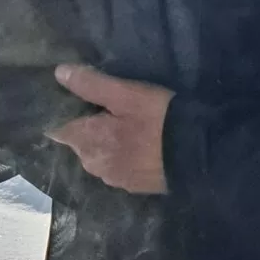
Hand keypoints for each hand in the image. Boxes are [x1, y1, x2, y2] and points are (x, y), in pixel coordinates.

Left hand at [48, 63, 172, 194]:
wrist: (201, 156)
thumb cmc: (160, 120)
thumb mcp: (127, 94)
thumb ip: (91, 85)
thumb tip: (59, 73)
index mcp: (87, 142)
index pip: (57, 129)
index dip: (62, 113)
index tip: (71, 99)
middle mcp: (94, 165)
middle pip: (79, 142)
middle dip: (86, 126)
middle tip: (105, 106)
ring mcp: (114, 179)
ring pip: (99, 155)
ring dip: (106, 141)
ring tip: (123, 123)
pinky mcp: (135, 186)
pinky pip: (118, 166)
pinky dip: (122, 154)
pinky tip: (138, 143)